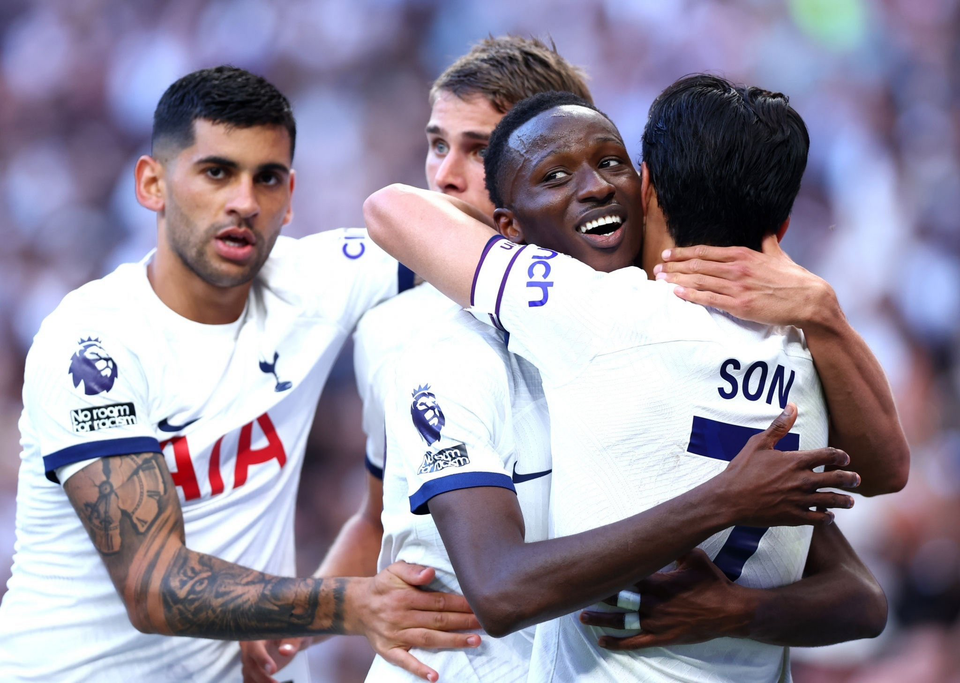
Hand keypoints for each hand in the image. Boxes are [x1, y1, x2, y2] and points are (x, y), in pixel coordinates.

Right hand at [241, 637, 309, 682]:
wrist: (292, 639)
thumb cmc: (293, 633)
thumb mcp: (296, 635)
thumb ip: (291, 643)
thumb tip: (284, 651)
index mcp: (257, 632)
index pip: (254, 646)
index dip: (261, 658)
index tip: (272, 670)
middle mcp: (248, 645)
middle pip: (249, 663)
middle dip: (262, 676)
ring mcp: (248, 658)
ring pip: (248, 674)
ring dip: (260, 682)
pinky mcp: (251, 669)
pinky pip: (250, 680)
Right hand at [353, 561, 481, 681]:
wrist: (357, 606)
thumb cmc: (382, 586)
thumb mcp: (394, 570)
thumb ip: (413, 570)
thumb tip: (431, 573)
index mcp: (404, 596)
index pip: (438, 601)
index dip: (459, 604)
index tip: (478, 605)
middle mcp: (400, 616)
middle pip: (437, 620)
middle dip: (463, 622)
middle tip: (485, 623)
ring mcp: (395, 635)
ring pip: (428, 639)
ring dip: (452, 642)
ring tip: (474, 641)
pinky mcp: (388, 651)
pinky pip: (405, 661)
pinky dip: (419, 670)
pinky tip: (435, 677)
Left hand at [580, 549, 751, 649]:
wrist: (730, 612)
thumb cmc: (712, 583)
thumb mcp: (694, 557)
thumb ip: (675, 548)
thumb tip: (663, 534)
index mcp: (657, 582)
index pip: (626, 576)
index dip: (608, 573)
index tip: (590, 568)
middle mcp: (652, 602)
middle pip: (618, 598)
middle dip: (598, 596)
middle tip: (577, 592)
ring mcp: (656, 622)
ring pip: (622, 621)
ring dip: (601, 619)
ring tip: (582, 616)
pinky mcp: (662, 637)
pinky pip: (635, 642)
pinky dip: (617, 643)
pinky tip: (603, 641)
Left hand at [654, 234, 838, 328]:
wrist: (809, 299)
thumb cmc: (794, 278)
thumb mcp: (778, 255)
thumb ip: (769, 241)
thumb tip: (769, 228)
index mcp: (743, 255)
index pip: (706, 252)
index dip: (684, 253)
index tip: (668, 254)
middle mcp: (736, 269)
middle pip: (697, 265)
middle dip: (674, 267)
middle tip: (657, 268)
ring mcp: (737, 287)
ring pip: (699, 281)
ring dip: (677, 280)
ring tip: (661, 280)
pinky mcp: (739, 305)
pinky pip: (709, 299)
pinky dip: (691, 295)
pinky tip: (677, 293)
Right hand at [715, 404, 859, 526]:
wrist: (729, 499)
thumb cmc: (742, 469)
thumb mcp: (758, 443)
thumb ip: (779, 426)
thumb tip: (792, 406)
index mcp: (795, 461)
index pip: (829, 455)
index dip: (841, 456)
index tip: (845, 458)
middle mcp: (802, 480)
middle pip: (836, 479)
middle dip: (850, 479)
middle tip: (856, 480)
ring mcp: (799, 500)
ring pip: (832, 501)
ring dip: (845, 500)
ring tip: (851, 501)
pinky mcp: (793, 517)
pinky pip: (818, 519)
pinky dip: (828, 518)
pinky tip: (829, 516)